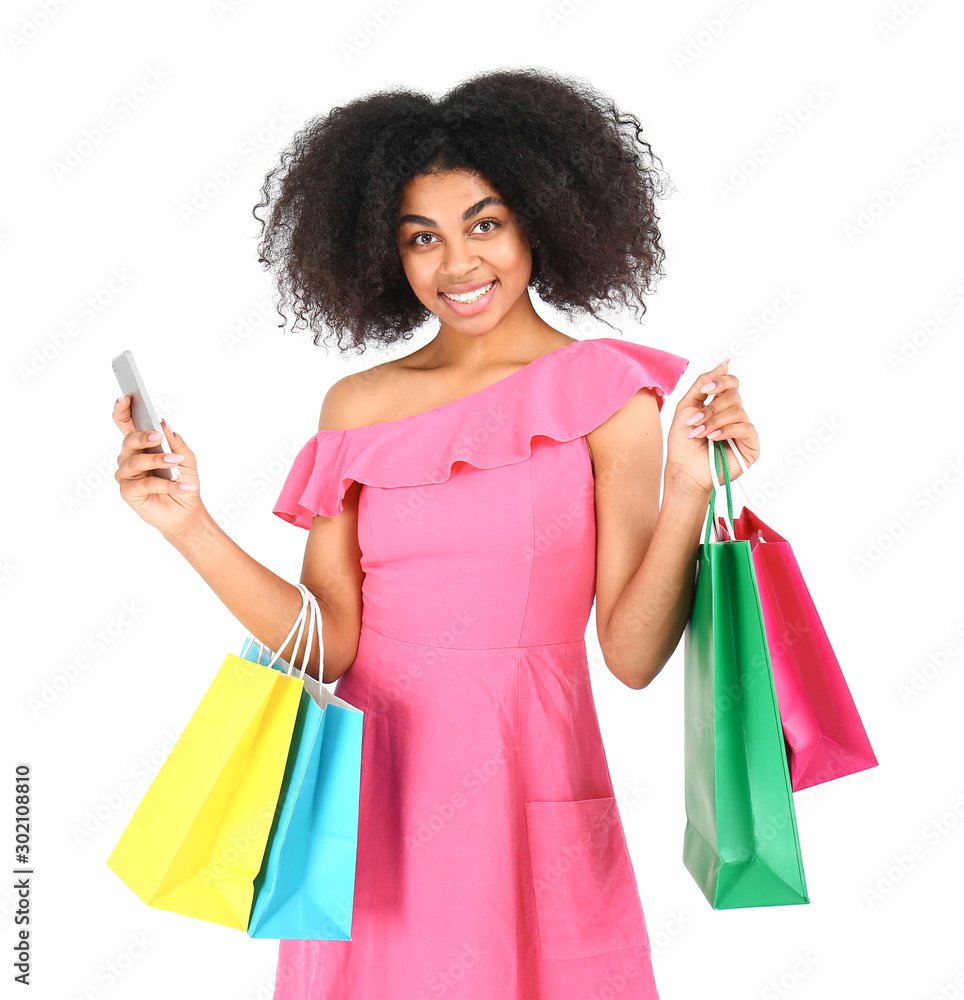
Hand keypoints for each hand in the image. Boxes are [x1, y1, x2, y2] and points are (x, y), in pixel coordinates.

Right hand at [112, 395, 202, 535]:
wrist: (186, 512)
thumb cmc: (183, 482)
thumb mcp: (187, 460)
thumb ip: (176, 442)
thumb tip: (164, 424)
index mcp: (141, 446)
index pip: (127, 424)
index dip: (122, 410)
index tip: (126, 397)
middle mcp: (130, 458)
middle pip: (129, 441)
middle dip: (143, 437)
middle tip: (158, 437)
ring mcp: (127, 475)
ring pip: (136, 462)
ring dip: (158, 461)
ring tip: (177, 463)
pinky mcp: (129, 493)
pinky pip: (145, 484)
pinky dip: (166, 484)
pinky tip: (182, 485)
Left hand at [665, 359, 759, 496]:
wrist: (683, 470)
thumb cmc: (683, 442)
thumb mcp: (687, 407)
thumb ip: (703, 384)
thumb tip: (725, 363)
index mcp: (720, 406)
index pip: (732, 383)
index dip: (721, 381)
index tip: (707, 388)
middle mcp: (734, 416)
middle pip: (733, 396)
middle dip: (710, 409)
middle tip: (694, 422)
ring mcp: (743, 431)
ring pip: (737, 411)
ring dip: (714, 421)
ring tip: (699, 434)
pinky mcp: (751, 446)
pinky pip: (745, 428)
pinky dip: (726, 431)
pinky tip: (713, 438)